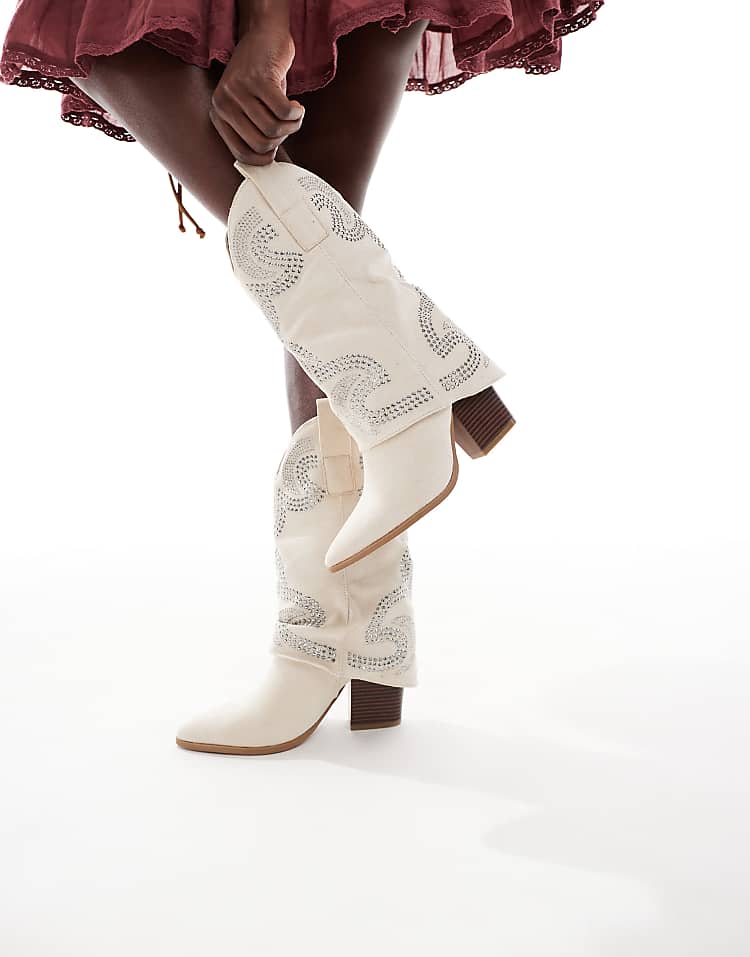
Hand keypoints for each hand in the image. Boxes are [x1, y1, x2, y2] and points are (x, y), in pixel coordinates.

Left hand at [210, 10, 303, 164]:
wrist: (264, 35)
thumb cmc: (261, 76)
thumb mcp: (250, 107)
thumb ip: (252, 131)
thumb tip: (267, 163)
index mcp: (218, 114)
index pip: (241, 154)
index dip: (263, 158)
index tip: (275, 151)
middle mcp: (224, 102)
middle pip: (260, 143)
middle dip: (281, 140)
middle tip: (287, 125)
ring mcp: (239, 89)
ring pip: (274, 129)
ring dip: (291, 126)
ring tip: (294, 114)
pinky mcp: (259, 78)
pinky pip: (284, 112)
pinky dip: (296, 113)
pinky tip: (298, 105)